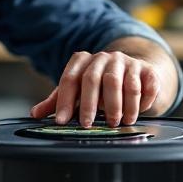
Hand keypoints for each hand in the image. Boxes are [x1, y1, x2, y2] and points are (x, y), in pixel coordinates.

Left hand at [29, 50, 161, 127]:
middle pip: (94, 79)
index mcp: (83, 61)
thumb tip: (35, 113)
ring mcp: (126, 62)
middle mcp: (104, 57)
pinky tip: (140, 111)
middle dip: (90, 104)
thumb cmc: (100, 85)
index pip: (70, 79)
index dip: (65, 101)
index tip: (62, 121)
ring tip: (118, 122)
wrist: (133, 72)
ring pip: (122, 83)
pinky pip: (146, 86)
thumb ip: (58, 101)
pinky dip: (143, 101)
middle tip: (88, 124)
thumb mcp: (78, 91)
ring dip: (120, 106)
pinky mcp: (147, 70)